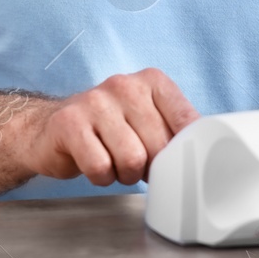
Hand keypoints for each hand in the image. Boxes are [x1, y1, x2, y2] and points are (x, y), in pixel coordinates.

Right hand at [17, 68, 199, 185]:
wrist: (50, 129)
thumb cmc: (109, 129)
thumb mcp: (147, 120)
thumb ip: (176, 130)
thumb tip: (208, 151)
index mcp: (152, 81)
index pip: (187, 121)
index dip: (182, 152)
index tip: (175, 162)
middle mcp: (124, 85)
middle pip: (158, 146)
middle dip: (148, 166)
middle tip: (135, 163)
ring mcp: (95, 101)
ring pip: (131, 159)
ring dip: (124, 174)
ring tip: (114, 162)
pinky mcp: (69, 123)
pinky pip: (100, 167)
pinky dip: (100, 177)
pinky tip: (94, 163)